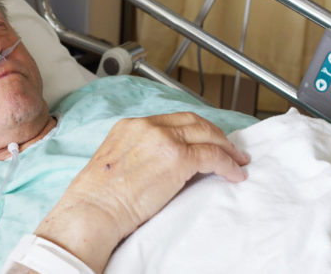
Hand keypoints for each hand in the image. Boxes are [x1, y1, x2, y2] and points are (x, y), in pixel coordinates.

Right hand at [34, 112, 249, 272]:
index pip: (171, 120)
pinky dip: (228, 164)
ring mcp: (164, 139)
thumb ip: (138, 154)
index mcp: (130, 126)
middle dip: (214, 134)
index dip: (193, 128)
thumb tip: (161, 166)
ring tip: (236, 161)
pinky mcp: (179, 157)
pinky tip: (234, 174)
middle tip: (228, 147)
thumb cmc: (97, 197)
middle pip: (192, 121)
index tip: (203, 139)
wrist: (94, 209)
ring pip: (207, 134)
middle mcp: (148, 126)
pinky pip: (213, 155)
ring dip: (226, 147)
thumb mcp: (115, 163)